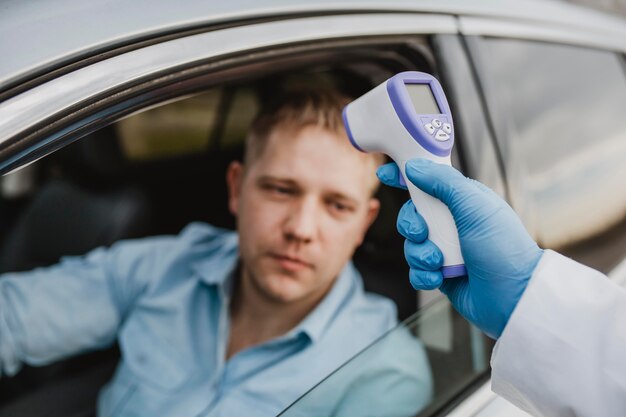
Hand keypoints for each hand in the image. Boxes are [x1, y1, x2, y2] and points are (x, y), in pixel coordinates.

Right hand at [377, 159, 542, 338]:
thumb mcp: (474, 205)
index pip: (428, 182)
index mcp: (463, 202)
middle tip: (424, 233)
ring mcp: (447, 250)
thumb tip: (414, 167)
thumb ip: (442, 181)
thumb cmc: (503, 249)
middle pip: (412, 215)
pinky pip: (416, 271)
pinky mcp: (441, 275)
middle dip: (412, 225)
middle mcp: (453, 224)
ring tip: (439, 263)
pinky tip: (438, 278)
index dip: (405, 177)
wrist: (513, 297)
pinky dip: (423, 274)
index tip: (386, 174)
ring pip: (411, 245)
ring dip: (420, 254)